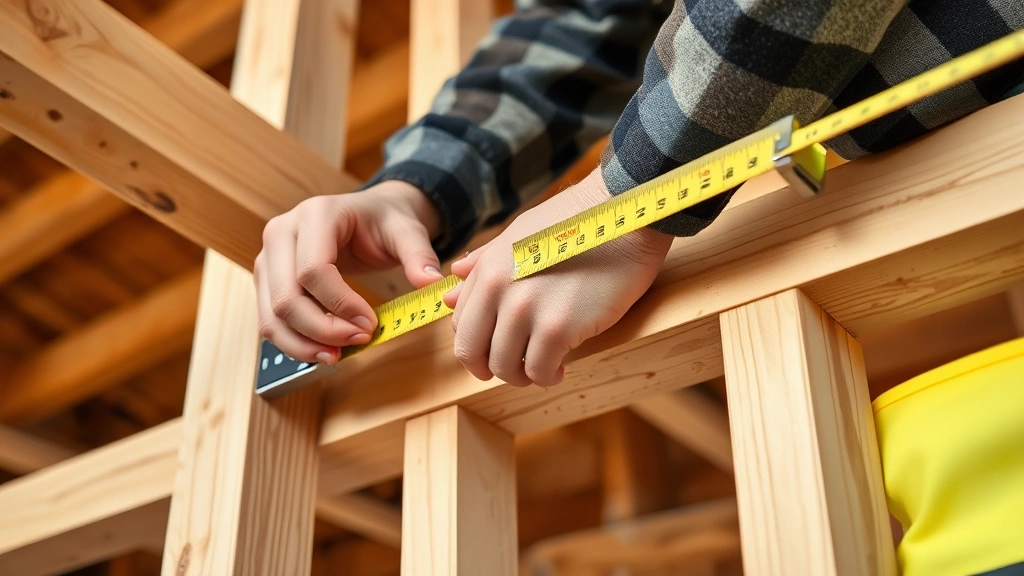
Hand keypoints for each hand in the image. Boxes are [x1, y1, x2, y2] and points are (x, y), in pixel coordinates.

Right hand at [255, 181, 441, 364]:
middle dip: (322, 330)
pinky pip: (270, 320)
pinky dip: (294, 342)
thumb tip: (433, 284)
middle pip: (287, 297)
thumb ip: (419, 255)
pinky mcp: (267, 280)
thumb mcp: (407, 231)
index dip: (341, 305)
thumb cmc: (384, 222)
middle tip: (358, 343)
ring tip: (338, 357)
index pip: (313, 270)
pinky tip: (323, 351)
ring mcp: (268, 257)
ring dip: (302, 344)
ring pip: (272, 315)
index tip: (370, 325)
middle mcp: (282, 232)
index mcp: (315, 214)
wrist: (366, 216)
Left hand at [443, 168, 672, 386]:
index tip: (495, 349)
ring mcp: (527, 310)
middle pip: (473, 353)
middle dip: (489, 369)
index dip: (476, 346)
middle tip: (514, 369)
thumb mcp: (520, 234)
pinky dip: (548, 376)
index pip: (460, 326)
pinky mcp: (559, 327)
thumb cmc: (576, 222)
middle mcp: (499, 291)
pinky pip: (540, 371)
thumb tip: (449, 286)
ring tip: (542, 367)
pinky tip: (561, 367)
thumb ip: (483, 263)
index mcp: (487, 269)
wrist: (625, 217)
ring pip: (506, 368)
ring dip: (522, 376)